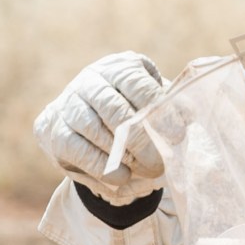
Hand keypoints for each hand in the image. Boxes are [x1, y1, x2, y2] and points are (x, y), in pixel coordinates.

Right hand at [33, 51, 166, 202]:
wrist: (86, 123)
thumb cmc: (132, 112)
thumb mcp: (153, 104)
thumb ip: (170, 108)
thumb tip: (189, 115)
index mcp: (120, 68)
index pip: (138, 87)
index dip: (158, 114)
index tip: (176, 139)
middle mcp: (91, 80)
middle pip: (115, 111)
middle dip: (141, 142)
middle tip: (160, 164)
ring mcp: (70, 104)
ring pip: (96, 131)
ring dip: (123, 156)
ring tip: (145, 171)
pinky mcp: (55, 130)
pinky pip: (79, 150)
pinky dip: (102, 167)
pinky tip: (121, 177)